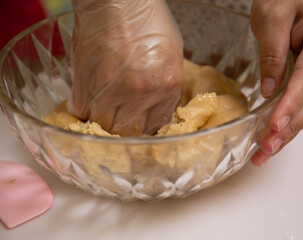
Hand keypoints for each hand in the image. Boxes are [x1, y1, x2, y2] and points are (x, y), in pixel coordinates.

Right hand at [68, 0, 182, 135]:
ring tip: (103, 110)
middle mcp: (140, 91)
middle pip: (127, 131)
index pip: (155, 124)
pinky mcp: (83, 81)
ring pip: (102, 125)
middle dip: (124, 129)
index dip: (145, 127)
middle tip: (119, 120)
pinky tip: (89, 98)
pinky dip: (84, 109)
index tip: (139, 124)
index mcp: (166, 84)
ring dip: (102, 121)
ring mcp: (110, 88)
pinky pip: (80, 110)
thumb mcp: (171, 55)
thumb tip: (153, 109)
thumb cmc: (148, 20)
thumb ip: (165, 87)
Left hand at [250, 0, 302, 165]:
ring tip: (266, 151)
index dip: (292, 104)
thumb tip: (268, 89)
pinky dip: (290, 121)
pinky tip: (275, 136)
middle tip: (268, 148)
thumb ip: (271, 51)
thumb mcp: (272, 14)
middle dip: (292, 127)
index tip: (275, 124)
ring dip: (290, 131)